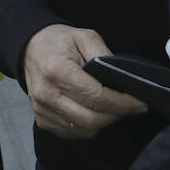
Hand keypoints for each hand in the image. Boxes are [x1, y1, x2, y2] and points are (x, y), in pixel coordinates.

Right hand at [23, 24, 146, 138]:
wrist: (29, 48)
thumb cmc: (58, 42)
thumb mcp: (84, 37)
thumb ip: (104, 55)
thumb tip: (123, 79)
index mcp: (57, 71)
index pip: (97, 97)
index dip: (123, 103)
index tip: (140, 103)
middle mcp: (47, 94)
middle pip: (92, 119)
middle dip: (116, 115)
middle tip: (129, 106)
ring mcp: (42, 110)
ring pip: (85, 130)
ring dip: (104, 122)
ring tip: (111, 107)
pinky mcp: (42, 120)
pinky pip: (73, 133)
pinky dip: (88, 126)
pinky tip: (92, 111)